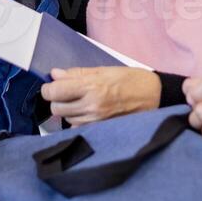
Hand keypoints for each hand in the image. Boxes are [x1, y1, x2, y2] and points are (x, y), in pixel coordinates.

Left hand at [41, 67, 161, 124]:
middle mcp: (91, 107)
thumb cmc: (131, 80)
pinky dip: (77, 119)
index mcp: (91, 88)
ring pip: (66, 119)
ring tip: (81, 100)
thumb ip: (77, 74)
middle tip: (66, 91)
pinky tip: (87, 111)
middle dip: (57, 99)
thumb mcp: (103, 70)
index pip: (54, 92)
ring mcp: (96, 121)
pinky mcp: (100, 130)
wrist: (153, 96)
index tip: (51, 85)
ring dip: (68, 109)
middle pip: (56, 108)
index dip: (48, 88)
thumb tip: (55, 74)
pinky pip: (78, 127)